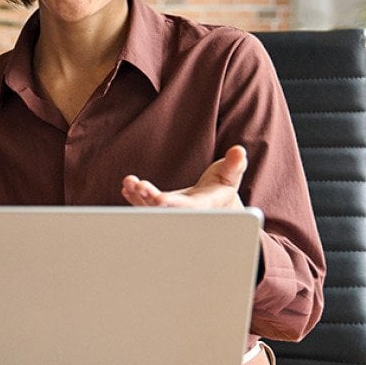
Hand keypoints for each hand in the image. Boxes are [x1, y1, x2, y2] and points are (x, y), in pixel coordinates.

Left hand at [120, 145, 247, 209]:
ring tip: (128, 182)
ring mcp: (171, 212)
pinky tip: (126, 188)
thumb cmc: (224, 187)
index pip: (186, 208)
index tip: (158, 199)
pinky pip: (146, 206)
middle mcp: (184, 213)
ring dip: (138, 197)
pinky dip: (135, 198)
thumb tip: (239, 151)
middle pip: (165, 210)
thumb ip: (235, 164)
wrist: (217, 206)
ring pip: (152, 208)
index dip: (171, 204)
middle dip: (149, 200)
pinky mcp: (162, 208)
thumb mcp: (232, 175)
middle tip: (138, 186)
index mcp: (202, 207)